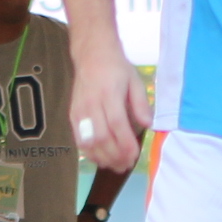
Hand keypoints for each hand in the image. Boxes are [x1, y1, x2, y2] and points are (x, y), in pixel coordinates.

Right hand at [70, 48, 151, 176]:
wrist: (91, 55)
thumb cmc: (116, 68)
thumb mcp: (134, 80)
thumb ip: (141, 104)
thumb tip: (148, 124)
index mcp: (109, 93)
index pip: (116, 123)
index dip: (125, 142)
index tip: (135, 155)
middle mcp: (91, 104)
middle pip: (101, 136)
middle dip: (115, 155)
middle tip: (127, 164)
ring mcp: (79, 111)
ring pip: (88, 142)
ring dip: (103, 158)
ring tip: (117, 165)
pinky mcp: (72, 115)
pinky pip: (79, 139)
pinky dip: (90, 153)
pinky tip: (102, 159)